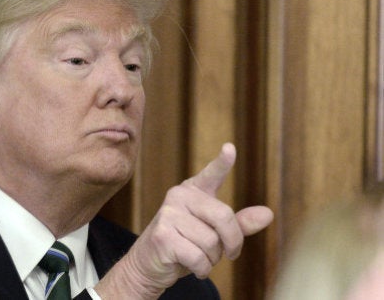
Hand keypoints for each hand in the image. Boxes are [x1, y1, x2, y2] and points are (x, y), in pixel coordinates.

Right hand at [94, 143, 273, 299]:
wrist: (149, 265)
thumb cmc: (184, 246)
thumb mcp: (213, 233)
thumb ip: (239, 224)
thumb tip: (268, 214)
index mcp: (192, 192)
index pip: (211, 174)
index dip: (222, 162)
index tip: (230, 148)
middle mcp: (178, 197)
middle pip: (224, 216)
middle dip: (232, 242)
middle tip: (230, 254)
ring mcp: (168, 215)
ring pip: (211, 241)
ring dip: (212, 259)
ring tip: (197, 257)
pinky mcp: (163, 236)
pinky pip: (199, 257)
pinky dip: (201, 269)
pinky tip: (191, 267)